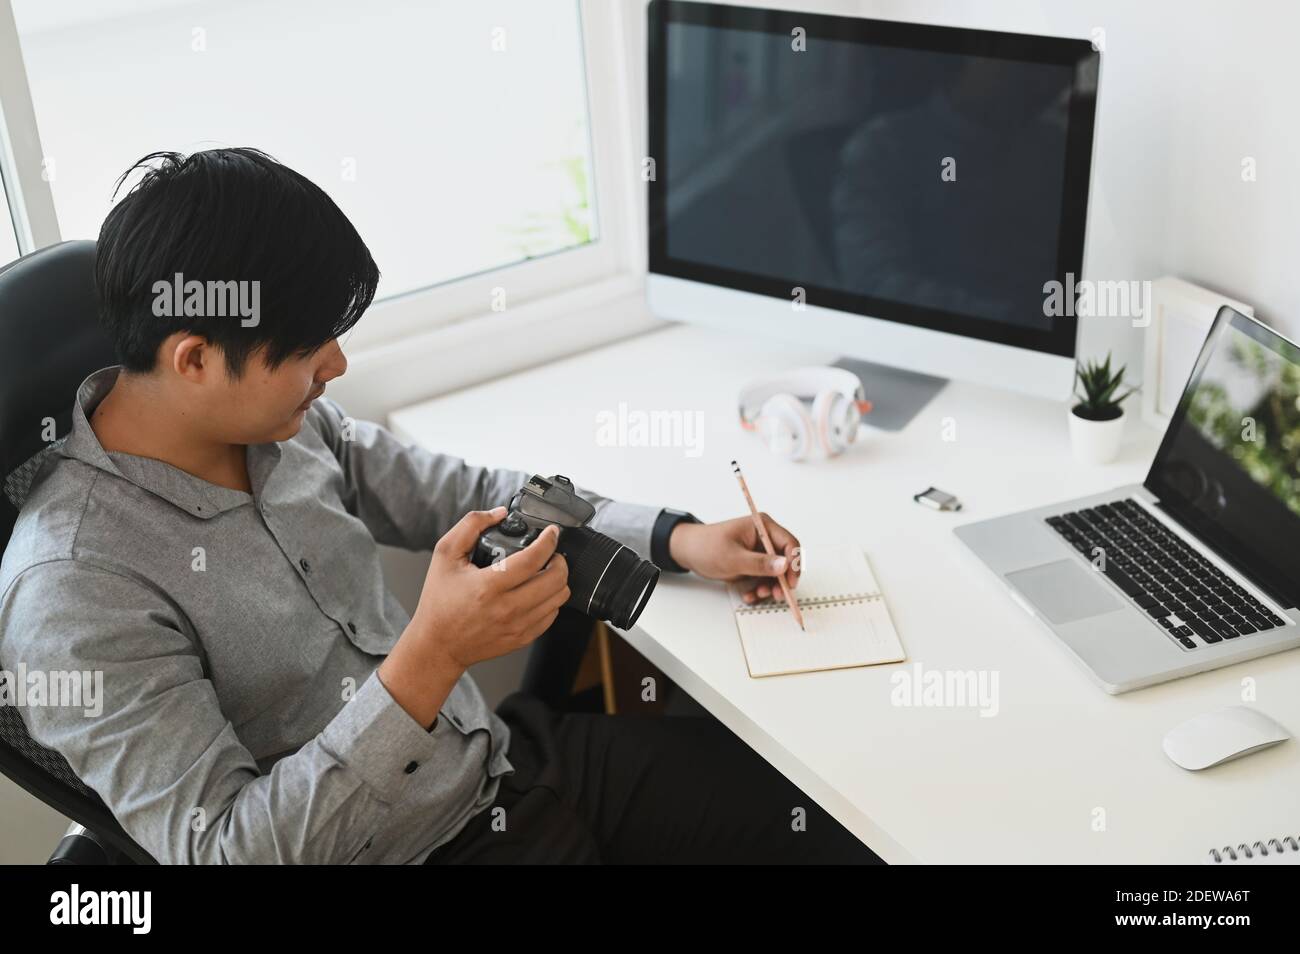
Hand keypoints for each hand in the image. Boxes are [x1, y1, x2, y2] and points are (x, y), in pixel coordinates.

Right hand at [409, 507, 569, 669]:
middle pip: (555, 580)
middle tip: (551, 553)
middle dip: (559, 559)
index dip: (549, 541)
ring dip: (558, 579)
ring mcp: (517, 626)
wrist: (438, 644)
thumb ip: (470, 526)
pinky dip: (551, 600)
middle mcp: (507, 608)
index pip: (533, 559)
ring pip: (559, 598)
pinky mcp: (522, 638)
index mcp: (488, 586)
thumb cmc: (439, 601)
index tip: (552, 532)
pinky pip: (552, 616)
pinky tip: (538, 592)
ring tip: (545, 571)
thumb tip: (499, 513)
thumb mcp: (445, 555)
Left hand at [667, 514, 800, 604]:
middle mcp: (764, 538)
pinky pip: (765, 580)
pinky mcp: (753, 565)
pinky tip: (749, 595)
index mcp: (762, 526)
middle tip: (776, 595)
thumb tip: (784, 565)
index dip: (794, 564)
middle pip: (786, 561)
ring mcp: (759, 553)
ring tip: (757, 595)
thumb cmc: (706, 547)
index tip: (790, 582)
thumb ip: (759, 563)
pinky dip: (760, 589)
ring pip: (777, 574)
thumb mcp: (732, 557)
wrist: (688, 552)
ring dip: (770, 587)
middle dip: (782, 580)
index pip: (789, 544)